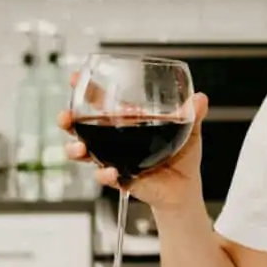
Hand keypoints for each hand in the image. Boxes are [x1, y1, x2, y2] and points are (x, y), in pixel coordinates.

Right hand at [58, 72, 209, 209]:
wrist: (185, 188)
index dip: (87, 91)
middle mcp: (113, 141)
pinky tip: (112, 172)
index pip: (100, 103)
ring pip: (84, 153)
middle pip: (81, 127)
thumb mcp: (188, 131)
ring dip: (76, 149)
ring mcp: (113, 160)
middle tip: (66, 117)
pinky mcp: (120, 179)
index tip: (76, 78)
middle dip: (68, 121)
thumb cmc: (183, 158)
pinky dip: (105, 174)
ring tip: (79, 149)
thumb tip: (200, 98)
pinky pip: (105, 177)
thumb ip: (192, 114)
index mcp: (127, 123)